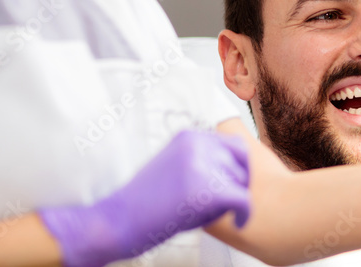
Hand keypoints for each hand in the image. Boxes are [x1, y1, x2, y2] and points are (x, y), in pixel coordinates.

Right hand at [40, 130, 250, 266]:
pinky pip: (243, 200)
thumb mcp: (173, 165)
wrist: (115, 221)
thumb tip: (237, 168)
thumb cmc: (142, 202)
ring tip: (210, 214)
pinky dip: (245, 214)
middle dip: (239, 183)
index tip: (234, 185)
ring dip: (233, 201)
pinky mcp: (204, 190)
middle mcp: (197, 144)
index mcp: (189, 136)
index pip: (234, 143)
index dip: (239, 167)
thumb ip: (201, 160)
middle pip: (241, 162)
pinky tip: (238, 223)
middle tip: (229, 204)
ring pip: (241, 182)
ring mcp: (200, 165)